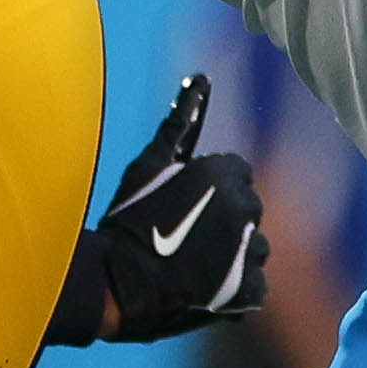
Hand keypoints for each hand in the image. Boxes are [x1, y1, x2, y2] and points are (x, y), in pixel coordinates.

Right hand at [58, 75, 267, 343]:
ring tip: (189, 264)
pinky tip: (201, 287)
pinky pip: (253, 284)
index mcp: (227, 176)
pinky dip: (234, 287)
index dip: (208, 189)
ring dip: (231, 254)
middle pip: (247, 209)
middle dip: (223, 219)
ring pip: (253, 247)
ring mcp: (251, 252)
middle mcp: (247, 209)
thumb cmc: (125, 221)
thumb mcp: (147, 167)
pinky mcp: (252, 290)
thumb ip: (179, 124)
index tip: (182, 205)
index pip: (236, 173)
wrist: (113, 285)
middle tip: (182, 236)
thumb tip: (201, 78)